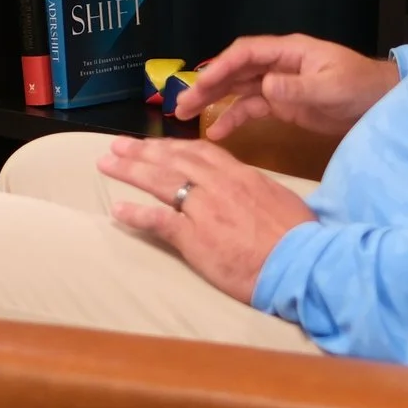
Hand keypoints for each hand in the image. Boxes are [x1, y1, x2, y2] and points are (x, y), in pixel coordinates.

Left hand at [97, 137, 317, 303]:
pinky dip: (136, 214)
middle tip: (117, 145)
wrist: (300, 262)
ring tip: (106, 163)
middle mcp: (217, 185)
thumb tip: (253, 192)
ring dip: (130, 171)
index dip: (173, 147)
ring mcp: (204, 209)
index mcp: (240, 175)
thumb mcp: (281, 201)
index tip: (156, 144)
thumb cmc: (299, 237)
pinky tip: (117, 210)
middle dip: (142, 151)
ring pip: (160, 182)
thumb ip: (259, 192)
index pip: (200, 152)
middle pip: (173, 160)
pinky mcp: (194, 237)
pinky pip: (158, 221)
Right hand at [176, 33, 399, 140]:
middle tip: (181, 104)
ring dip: (213, 101)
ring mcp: (278, 85)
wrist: (382, 103)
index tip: (200, 83)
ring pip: (237, 89)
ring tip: (186, 116)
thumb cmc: (360, 87)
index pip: (246, 53)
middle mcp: (278, 65)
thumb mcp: (330, 86)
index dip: (221, 66)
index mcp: (288, 51)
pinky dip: (234, 119)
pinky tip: (217, 133)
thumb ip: (297, 87)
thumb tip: (265, 86)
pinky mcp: (283, 105)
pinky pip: (251, 109)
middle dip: (207, 85)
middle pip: (235, 71)